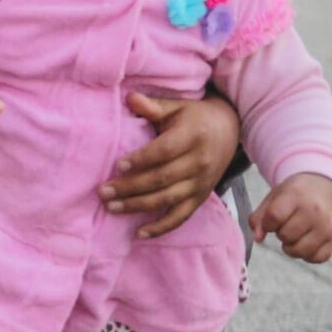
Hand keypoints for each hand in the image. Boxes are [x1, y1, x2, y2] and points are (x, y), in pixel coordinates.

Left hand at [103, 93, 238, 237]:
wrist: (229, 130)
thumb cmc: (193, 117)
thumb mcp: (176, 106)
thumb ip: (153, 106)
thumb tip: (130, 98)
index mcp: (193, 136)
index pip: (165, 151)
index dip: (142, 159)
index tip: (118, 164)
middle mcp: (199, 162)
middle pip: (163, 179)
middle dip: (131, 187)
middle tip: (103, 191)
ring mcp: (201, 183)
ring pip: (168, 199)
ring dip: (138, 206)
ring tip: (111, 208)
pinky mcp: (200, 198)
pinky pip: (181, 217)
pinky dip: (161, 228)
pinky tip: (139, 234)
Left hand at [249, 172, 331, 262]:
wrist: (320, 190)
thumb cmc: (291, 197)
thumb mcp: (272, 199)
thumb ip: (259, 218)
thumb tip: (257, 239)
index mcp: (296, 196)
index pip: (275, 216)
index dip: (267, 224)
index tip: (271, 222)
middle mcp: (315, 211)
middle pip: (286, 236)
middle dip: (280, 234)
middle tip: (286, 225)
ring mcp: (327, 226)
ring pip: (300, 251)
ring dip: (291, 247)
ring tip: (294, 235)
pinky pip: (316, 258)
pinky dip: (307, 255)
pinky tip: (306, 242)